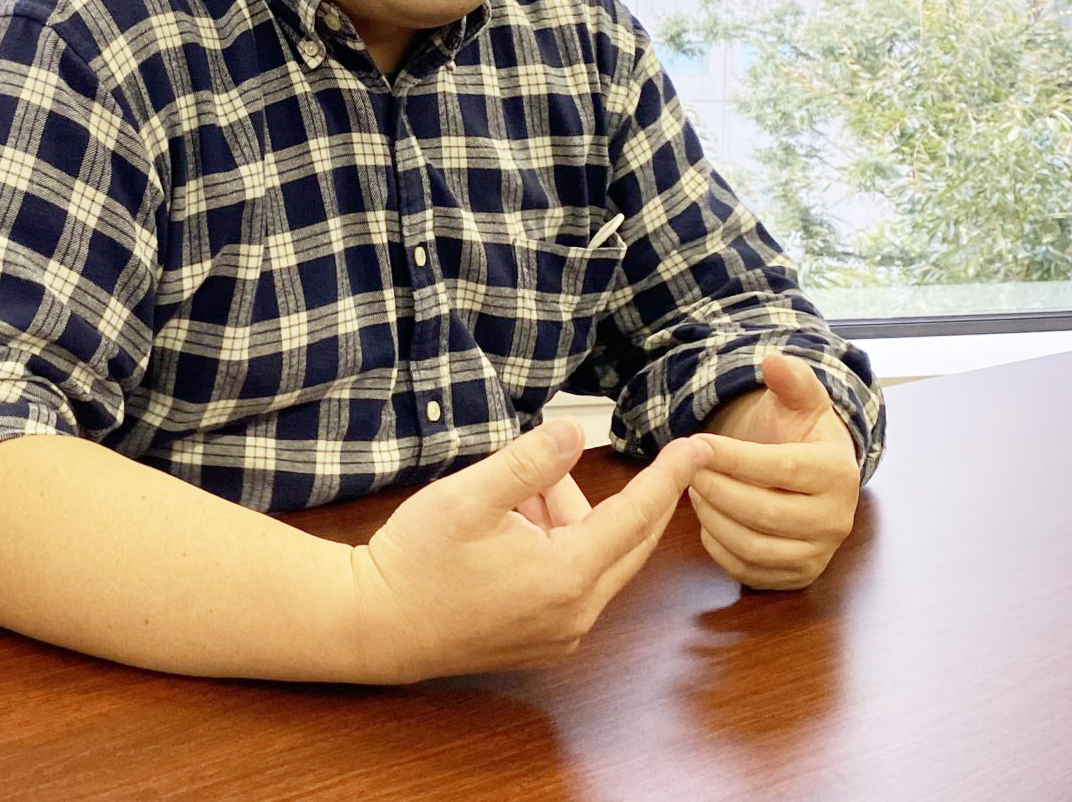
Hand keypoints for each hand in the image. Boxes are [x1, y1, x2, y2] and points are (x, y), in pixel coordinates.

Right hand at [350, 418, 710, 682]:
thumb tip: (576, 432)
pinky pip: (575, 579)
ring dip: (572, 517)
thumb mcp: (471, 495)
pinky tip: (514, 526)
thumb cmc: (415, 561)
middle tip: (613, 456)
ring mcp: (561, 633)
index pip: (638, 516)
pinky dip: (560, 544)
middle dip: (619, 494)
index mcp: (566, 577)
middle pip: (627, 540)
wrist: (373, 625)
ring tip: (515, 495)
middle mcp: (576, 614)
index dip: (670, 476)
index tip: (699, 445)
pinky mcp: (543, 639)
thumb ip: (529, 462)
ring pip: (596, 556)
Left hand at [693, 353, 859, 589]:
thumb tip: (774, 361)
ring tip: (694, 491)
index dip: (733, 457)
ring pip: (753, 547)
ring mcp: (819, 554)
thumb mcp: (801, 400)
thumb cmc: (801, 433)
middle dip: (716, 490)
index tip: (696, 444)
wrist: (815, 474)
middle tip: (687, 471)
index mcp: (838, 474)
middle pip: (764, 514)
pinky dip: (719, 549)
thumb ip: (792, 379)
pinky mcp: (798, 577)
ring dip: (713, 519)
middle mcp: (836, 520)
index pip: (779, 469)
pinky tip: (707, 520)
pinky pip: (749, 572)